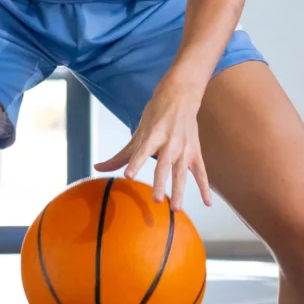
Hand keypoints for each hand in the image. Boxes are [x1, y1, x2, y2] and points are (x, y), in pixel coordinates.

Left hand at [95, 70, 212, 209]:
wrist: (181, 96)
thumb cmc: (156, 115)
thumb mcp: (137, 133)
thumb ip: (120, 156)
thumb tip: (97, 168)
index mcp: (153, 135)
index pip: (142, 151)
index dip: (136, 162)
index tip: (128, 174)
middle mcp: (170, 142)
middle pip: (164, 165)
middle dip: (161, 182)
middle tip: (157, 200)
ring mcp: (185, 148)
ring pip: (182, 172)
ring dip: (180, 190)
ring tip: (176, 208)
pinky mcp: (196, 152)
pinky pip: (201, 172)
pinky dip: (204, 187)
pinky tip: (207, 202)